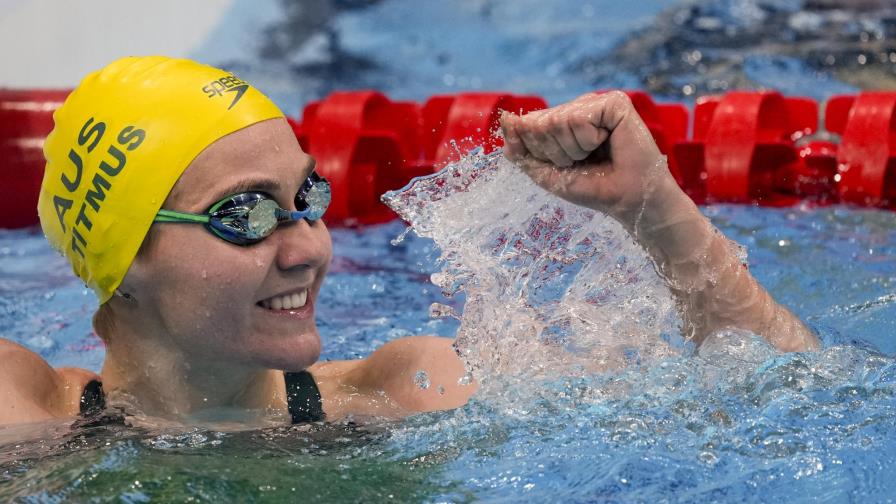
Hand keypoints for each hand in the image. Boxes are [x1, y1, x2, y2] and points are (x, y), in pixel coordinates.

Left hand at [499, 91, 673, 225]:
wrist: (628, 200)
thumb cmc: (592, 186)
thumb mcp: (545, 171)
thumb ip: (521, 148)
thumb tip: (505, 118)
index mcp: (563, 119)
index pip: (528, 125)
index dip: (540, 152)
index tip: (565, 165)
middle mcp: (579, 106)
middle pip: (539, 123)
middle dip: (555, 152)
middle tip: (582, 162)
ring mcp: (596, 102)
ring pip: (558, 121)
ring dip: (573, 149)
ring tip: (594, 154)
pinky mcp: (614, 102)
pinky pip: (579, 118)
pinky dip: (587, 140)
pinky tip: (606, 143)